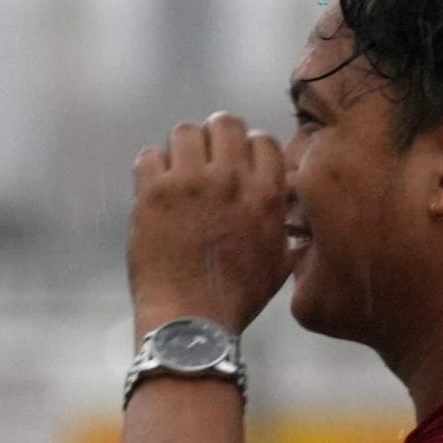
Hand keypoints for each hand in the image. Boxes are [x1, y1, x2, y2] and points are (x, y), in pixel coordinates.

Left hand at [131, 111, 291, 335]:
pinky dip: (152, 168)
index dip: (249, 148)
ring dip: (182, 149)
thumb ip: (287, 231)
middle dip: (215, 138)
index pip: (262, 139)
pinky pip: (149, 155)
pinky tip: (156, 190)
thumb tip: (293, 215)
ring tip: (179, 174)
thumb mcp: (280, 265)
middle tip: (206, 161)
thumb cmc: (238, 298)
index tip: (238, 165)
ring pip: (184, 131)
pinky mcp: (152, 192)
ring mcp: (189, 182)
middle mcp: (231, 179)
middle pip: (224, 122)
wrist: (191, 319)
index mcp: (266, 194)